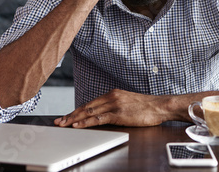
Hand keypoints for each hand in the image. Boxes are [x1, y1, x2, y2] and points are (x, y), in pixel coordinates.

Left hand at [54, 89, 169, 127]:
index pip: (90, 103)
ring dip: (74, 119)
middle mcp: (111, 97)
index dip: (76, 110)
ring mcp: (114, 105)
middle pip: (86, 107)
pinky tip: (78, 125)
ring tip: (63, 124)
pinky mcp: (119, 113)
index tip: (66, 116)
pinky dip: (86, 122)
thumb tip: (103, 114)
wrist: (159, 106)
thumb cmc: (146, 107)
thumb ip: (115, 106)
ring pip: (89, 112)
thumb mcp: (127, 103)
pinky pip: (98, 118)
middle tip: (58, 121)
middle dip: (71, 115)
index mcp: (113, 93)